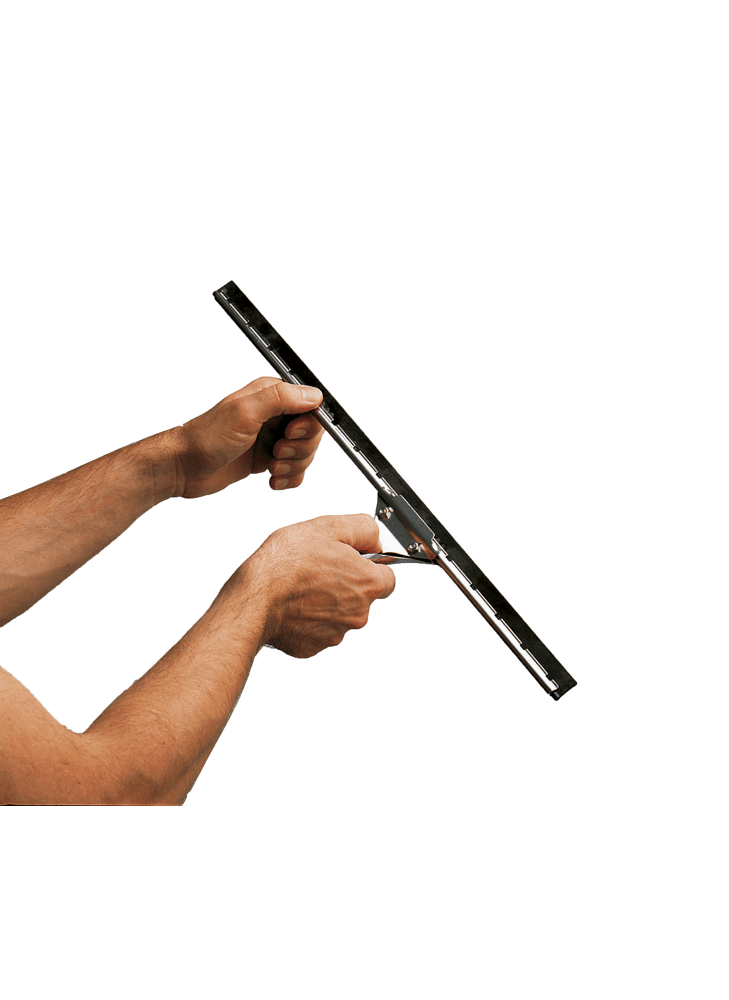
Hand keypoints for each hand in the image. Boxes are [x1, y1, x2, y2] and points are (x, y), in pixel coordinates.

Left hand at [175, 377, 325, 498]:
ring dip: (293, 466)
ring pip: (305, 454)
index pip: (311, 405)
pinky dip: (288, 478)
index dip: (307, 425)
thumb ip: (280, 399)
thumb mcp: (245, 412)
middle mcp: (274, 414)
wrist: (185, 467)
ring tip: (271, 467)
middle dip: (299, 449)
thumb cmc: (206, 438)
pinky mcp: (267, 457)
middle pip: (312, 433)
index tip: (289, 434)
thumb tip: (313, 396)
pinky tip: (271, 479)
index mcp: (270, 395)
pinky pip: (294, 470)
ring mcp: (271, 437)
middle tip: (276, 452)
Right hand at [238, 514, 396, 657]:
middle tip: (320, 568)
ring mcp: (336, 633)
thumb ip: (364, 529)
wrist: (254, 599)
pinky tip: (294, 602)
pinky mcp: (314, 646)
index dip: (370, 564)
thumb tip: (375, 539)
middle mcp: (358, 613)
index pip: (388, 576)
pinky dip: (309, 617)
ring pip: (340, 613)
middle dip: (346, 583)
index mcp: (367, 584)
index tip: (352, 559)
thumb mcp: (329, 526)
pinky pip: (318, 629)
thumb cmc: (286, 564)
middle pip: (363, 596)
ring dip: (327, 600)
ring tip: (302, 584)